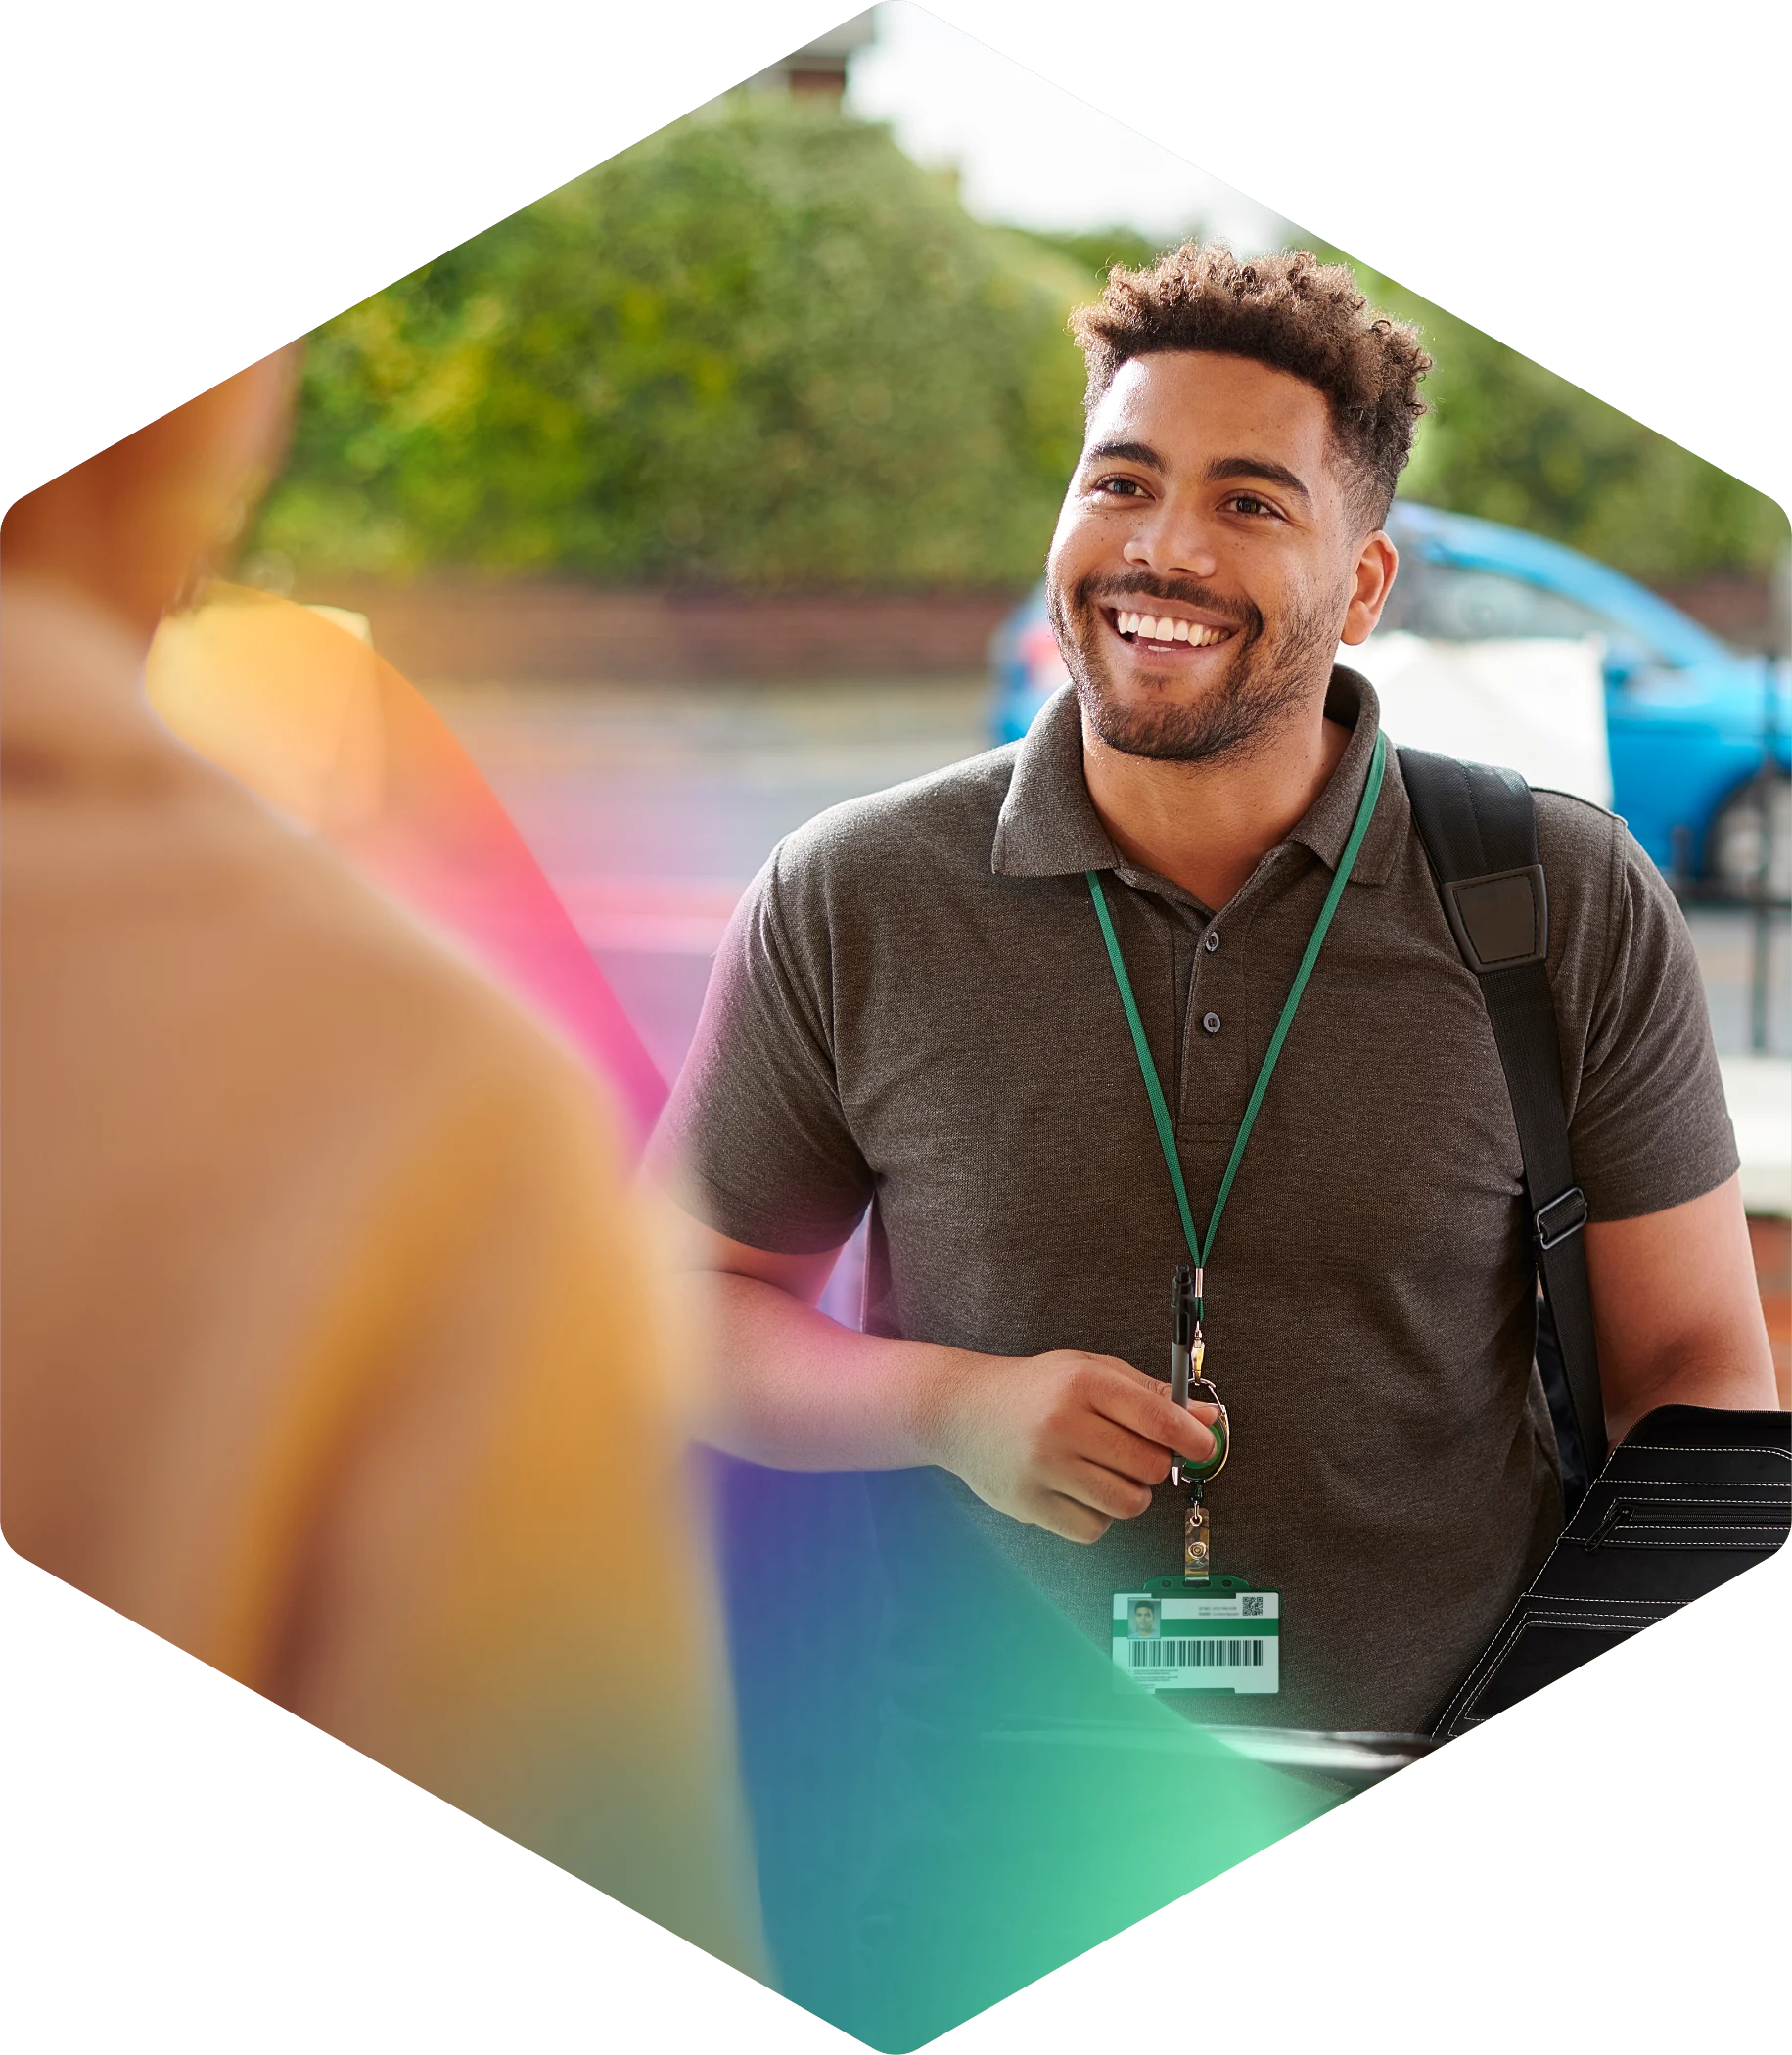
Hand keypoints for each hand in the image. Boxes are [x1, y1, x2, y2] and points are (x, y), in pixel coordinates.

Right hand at [922, 1348, 1219, 1544]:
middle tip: (1136, 1453)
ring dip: (1129, 1493)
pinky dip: (1097, 1516)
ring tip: (1107, 1472)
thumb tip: (1207, 1418)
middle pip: (1148, 1465)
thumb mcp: (1089, 1370)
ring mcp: (1043, 1466)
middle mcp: (1062, 1423)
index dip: (1193, 1438)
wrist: (962, 1410)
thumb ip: (1149, 1393)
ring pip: (1126, 1503)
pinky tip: (1080, 1491)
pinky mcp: (1029, 1503)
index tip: (1203, 1446)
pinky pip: (1093, 1528)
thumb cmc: (1034, 1390)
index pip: (1158, 1418)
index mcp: (1083, 1382)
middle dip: (1154, 1464)